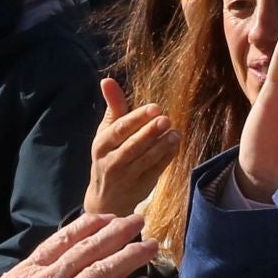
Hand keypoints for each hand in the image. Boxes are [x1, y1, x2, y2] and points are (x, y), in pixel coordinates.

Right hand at [83, 78, 179, 216]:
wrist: (106, 198)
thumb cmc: (109, 155)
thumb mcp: (106, 132)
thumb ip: (113, 107)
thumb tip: (107, 80)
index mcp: (101, 144)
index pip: (120, 129)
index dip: (137, 118)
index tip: (155, 107)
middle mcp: (111, 161)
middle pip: (132, 146)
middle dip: (149, 132)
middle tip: (166, 118)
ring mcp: (126, 177)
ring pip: (145, 160)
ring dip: (162, 146)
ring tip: (175, 133)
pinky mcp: (141, 186)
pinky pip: (155, 171)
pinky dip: (166, 158)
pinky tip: (175, 144)